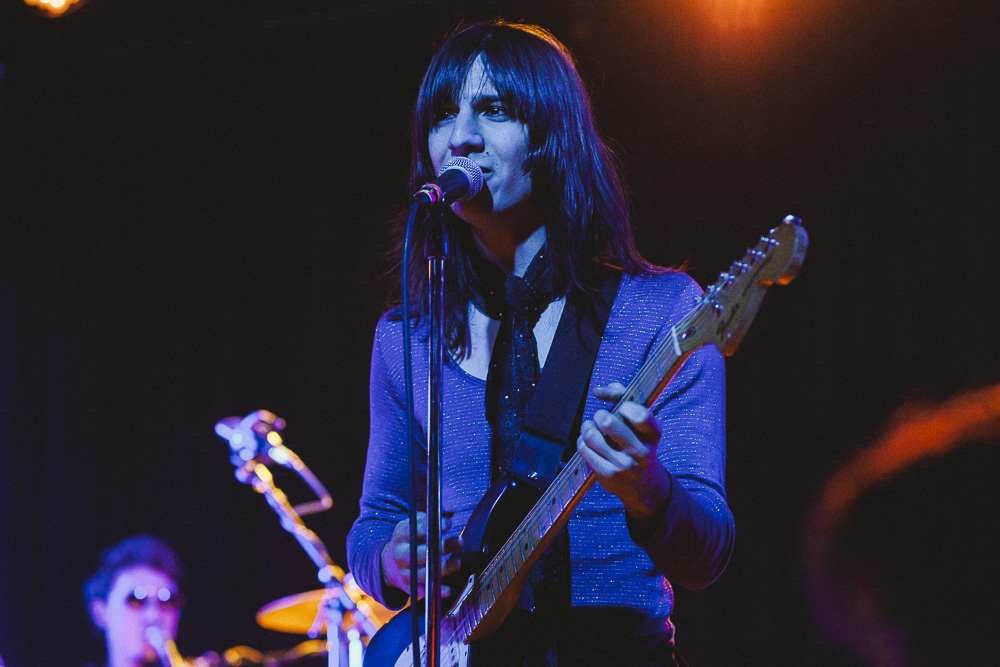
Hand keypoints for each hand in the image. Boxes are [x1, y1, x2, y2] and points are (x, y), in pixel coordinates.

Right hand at [381, 511, 462, 597]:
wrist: (390, 563)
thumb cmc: (410, 539)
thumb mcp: (415, 524)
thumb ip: (431, 517)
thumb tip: (448, 510)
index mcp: (400, 535)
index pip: (414, 530)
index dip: (431, 527)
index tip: (448, 524)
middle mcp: (400, 554)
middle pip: (419, 553)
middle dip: (441, 547)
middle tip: (460, 541)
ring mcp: (404, 572)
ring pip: (423, 573)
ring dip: (443, 568)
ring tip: (458, 562)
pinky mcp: (410, 587)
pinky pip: (423, 591)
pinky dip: (436, 591)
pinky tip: (448, 590)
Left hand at [577, 382, 670, 521]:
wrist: (642, 484)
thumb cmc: (637, 443)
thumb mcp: (639, 422)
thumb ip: (622, 397)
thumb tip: (598, 390)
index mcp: (653, 434)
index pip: (640, 415)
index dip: (625, 406)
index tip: (620, 408)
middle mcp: (642, 451)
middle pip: (608, 422)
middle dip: (599, 415)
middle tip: (601, 418)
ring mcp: (624, 465)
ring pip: (591, 435)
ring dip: (587, 427)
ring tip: (590, 429)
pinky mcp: (608, 474)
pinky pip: (584, 449)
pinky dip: (582, 442)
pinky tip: (588, 443)